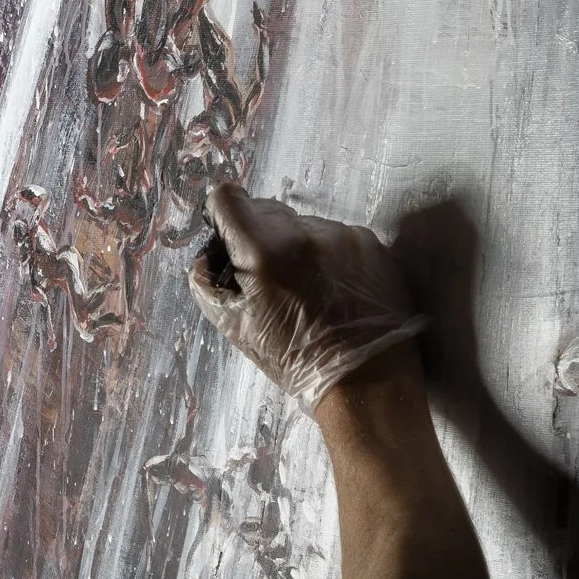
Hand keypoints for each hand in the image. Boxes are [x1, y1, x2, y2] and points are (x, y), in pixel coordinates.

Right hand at [189, 184, 425, 413]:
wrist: (366, 380)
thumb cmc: (294, 360)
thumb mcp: (234, 327)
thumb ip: (207, 282)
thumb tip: (208, 254)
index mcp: (264, 250)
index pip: (228, 198)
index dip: (223, 217)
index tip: (230, 240)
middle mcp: (304, 232)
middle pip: (267, 210)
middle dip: (260, 237)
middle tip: (270, 277)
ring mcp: (342, 234)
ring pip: (304, 225)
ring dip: (297, 247)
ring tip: (310, 290)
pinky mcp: (371, 243)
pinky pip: (337, 236)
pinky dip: (330, 255)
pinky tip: (336, 289)